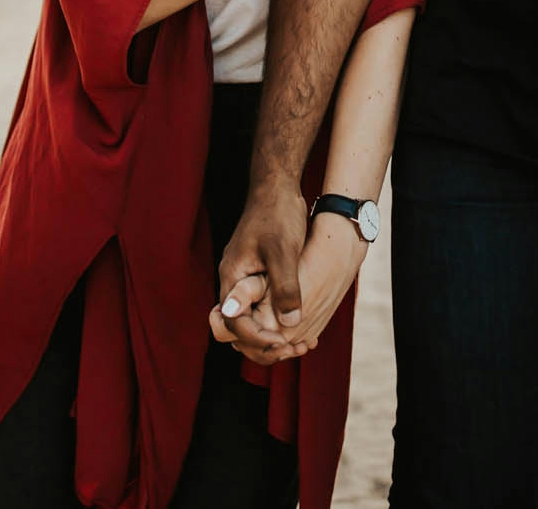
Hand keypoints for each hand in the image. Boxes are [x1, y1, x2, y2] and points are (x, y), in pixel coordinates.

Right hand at [211, 217, 364, 363]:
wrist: (278, 187)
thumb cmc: (277, 214)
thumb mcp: (283, 251)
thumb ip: (285, 286)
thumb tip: (290, 324)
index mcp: (232, 278)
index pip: (233, 323)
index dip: (256, 338)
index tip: (282, 343)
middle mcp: (234, 282)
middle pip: (238, 328)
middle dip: (263, 345)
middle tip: (294, 349)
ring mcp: (246, 279)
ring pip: (252, 320)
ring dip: (273, 336)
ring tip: (302, 345)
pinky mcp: (259, 276)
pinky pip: (264, 308)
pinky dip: (281, 322)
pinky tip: (305, 326)